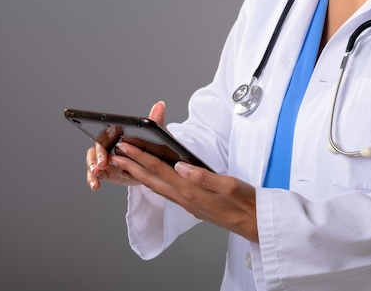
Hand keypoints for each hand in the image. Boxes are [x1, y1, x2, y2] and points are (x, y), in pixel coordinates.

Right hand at [85, 101, 165, 190]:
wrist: (152, 168)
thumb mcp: (155, 136)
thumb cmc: (151, 148)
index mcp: (118, 134)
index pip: (107, 133)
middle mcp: (109, 145)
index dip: (104, 137)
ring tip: (96, 174)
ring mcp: (105, 159)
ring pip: (92, 160)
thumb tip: (160, 104)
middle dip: (98, 156)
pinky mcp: (104, 171)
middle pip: (98, 147)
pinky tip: (95, 185)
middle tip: (101, 164)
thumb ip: (155, 120)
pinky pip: (94, 175)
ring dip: (92, 167)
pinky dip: (93, 180)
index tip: (105, 143)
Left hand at [110, 138, 258, 242]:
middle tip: (116, 155)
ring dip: (139, 176)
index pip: (160, 169)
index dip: (141, 157)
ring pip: (157, 187)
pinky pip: (166, 193)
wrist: (254, 223)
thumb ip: (203, 176)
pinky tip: (151, 182)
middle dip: (132, 166)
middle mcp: (185, 198)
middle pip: (152, 180)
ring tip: (126, 166)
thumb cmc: (245, 203)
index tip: (127, 147)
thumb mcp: (229, 184)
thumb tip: (181, 165)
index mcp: (191, 190)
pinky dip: (153, 184)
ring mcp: (187, 204)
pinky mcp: (192, 205)